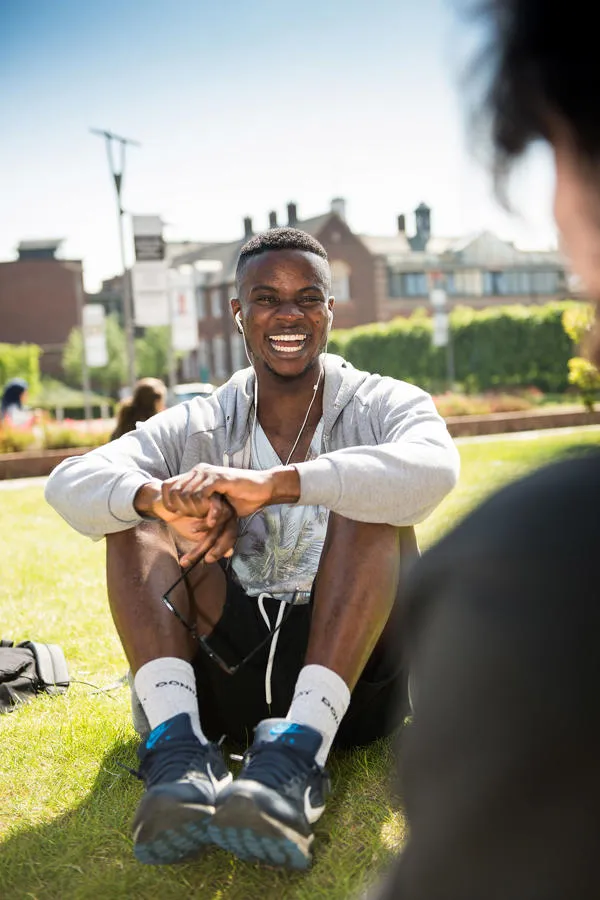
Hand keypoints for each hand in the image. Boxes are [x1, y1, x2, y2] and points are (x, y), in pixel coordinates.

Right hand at [134, 479, 237, 563]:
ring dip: (206, 532)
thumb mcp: (198, 535)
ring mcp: (222, 503)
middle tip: (206, 558)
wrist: (168, 504)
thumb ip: (211, 542)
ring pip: (221, 522)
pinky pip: (216, 508)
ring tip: (191, 532)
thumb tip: (229, 553)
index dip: (220, 550)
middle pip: (229, 532)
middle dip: (217, 547)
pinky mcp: (213, 494)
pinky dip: (206, 519)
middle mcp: (227, 513)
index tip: (207, 560)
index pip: (230, 537)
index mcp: (225, 522)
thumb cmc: (184, 520)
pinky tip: (195, 526)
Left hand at [161, 463, 300, 518]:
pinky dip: (204, 509)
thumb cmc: (240, 498)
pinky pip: (201, 494)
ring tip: (207, 518)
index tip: (177, 516)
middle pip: (174, 492)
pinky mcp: (218, 478)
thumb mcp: (214, 502)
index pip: (166, 486)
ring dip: (195, 511)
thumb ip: (197, 503)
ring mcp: (208, 473)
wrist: (262, 489)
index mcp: (195, 474)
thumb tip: (176, 512)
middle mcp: (199, 470)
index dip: (167, 503)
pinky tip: (213, 517)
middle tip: (196, 519)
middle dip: (182, 510)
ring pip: (186, 494)